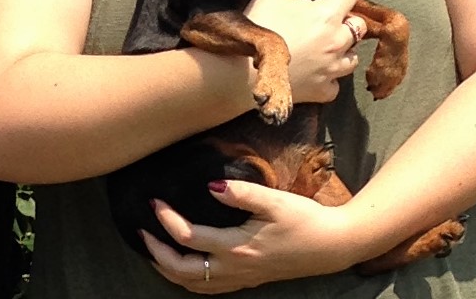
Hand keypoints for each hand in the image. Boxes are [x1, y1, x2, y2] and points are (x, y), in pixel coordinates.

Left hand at [140, 183, 366, 292]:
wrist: (333, 246)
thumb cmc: (305, 220)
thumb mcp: (275, 201)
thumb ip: (241, 193)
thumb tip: (210, 186)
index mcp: (238, 248)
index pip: (189, 238)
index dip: (166, 220)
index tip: (155, 201)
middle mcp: (236, 268)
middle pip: (183, 271)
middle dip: (157, 253)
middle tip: (142, 231)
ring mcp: (242, 278)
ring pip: (194, 285)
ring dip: (169, 270)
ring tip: (153, 250)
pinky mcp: (249, 279)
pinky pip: (210, 288)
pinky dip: (189, 280)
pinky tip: (185, 267)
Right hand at [242, 0, 362, 104]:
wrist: (241, 72)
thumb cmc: (258, 24)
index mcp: (329, 15)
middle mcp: (339, 43)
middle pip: (358, 25)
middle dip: (344, 20)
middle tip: (319, 20)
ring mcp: (333, 70)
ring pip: (352, 56)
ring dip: (341, 49)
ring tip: (317, 45)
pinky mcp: (324, 92)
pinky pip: (336, 83)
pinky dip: (328, 77)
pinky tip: (311, 70)